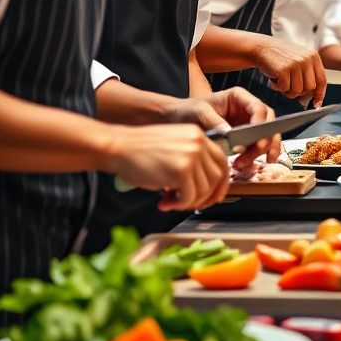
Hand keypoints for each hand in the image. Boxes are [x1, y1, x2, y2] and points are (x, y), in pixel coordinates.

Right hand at [104, 123, 229, 212]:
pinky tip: (165, 202)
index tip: (214, 195)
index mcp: (198, 135)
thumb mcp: (173, 146)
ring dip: (188, 201)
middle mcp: (198, 143)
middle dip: (204, 195)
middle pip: (216, 177)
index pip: (221, 160)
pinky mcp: (181, 171)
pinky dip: (178, 205)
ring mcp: (191, 156)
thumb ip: (192, 160)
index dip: (220, 181)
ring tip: (171, 201)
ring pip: (203, 189)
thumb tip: (203, 189)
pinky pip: (189, 197)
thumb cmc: (140, 150)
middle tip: (188, 203)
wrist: (119, 147)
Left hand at [166, 88, 279, 163]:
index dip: (260, 124)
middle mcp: (248, 109)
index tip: (252, 139)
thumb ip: (215, 122)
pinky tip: (263, 162)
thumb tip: (230, 135)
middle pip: (267, 123)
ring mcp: (248, 123)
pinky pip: (260, 144)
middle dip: (263, 140)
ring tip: (244, 164)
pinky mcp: (245, 137)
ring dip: (262, 150)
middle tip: (249, 155)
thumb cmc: (189, 111)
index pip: (259, 108)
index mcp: (239, 97)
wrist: (179, 119)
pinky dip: (262, 154)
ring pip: (267, 135)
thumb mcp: (200, 113)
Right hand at [253, 39, 325, 108]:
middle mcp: (307, 60)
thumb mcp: (300, 59)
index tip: (316, 104)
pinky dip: (279, 88)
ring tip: (282, 82)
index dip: (319, 94)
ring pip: (297, 91)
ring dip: (288, 91)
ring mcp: (295, 64)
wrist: (263, 48)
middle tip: (290, 86)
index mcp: (313, 57)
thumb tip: (313, 96)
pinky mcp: (284, 70)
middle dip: (300, 92)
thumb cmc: (281, 57)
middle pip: (310, 88)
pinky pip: (285, 89)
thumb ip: (308, 73)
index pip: (322, 80)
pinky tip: (275, 79)